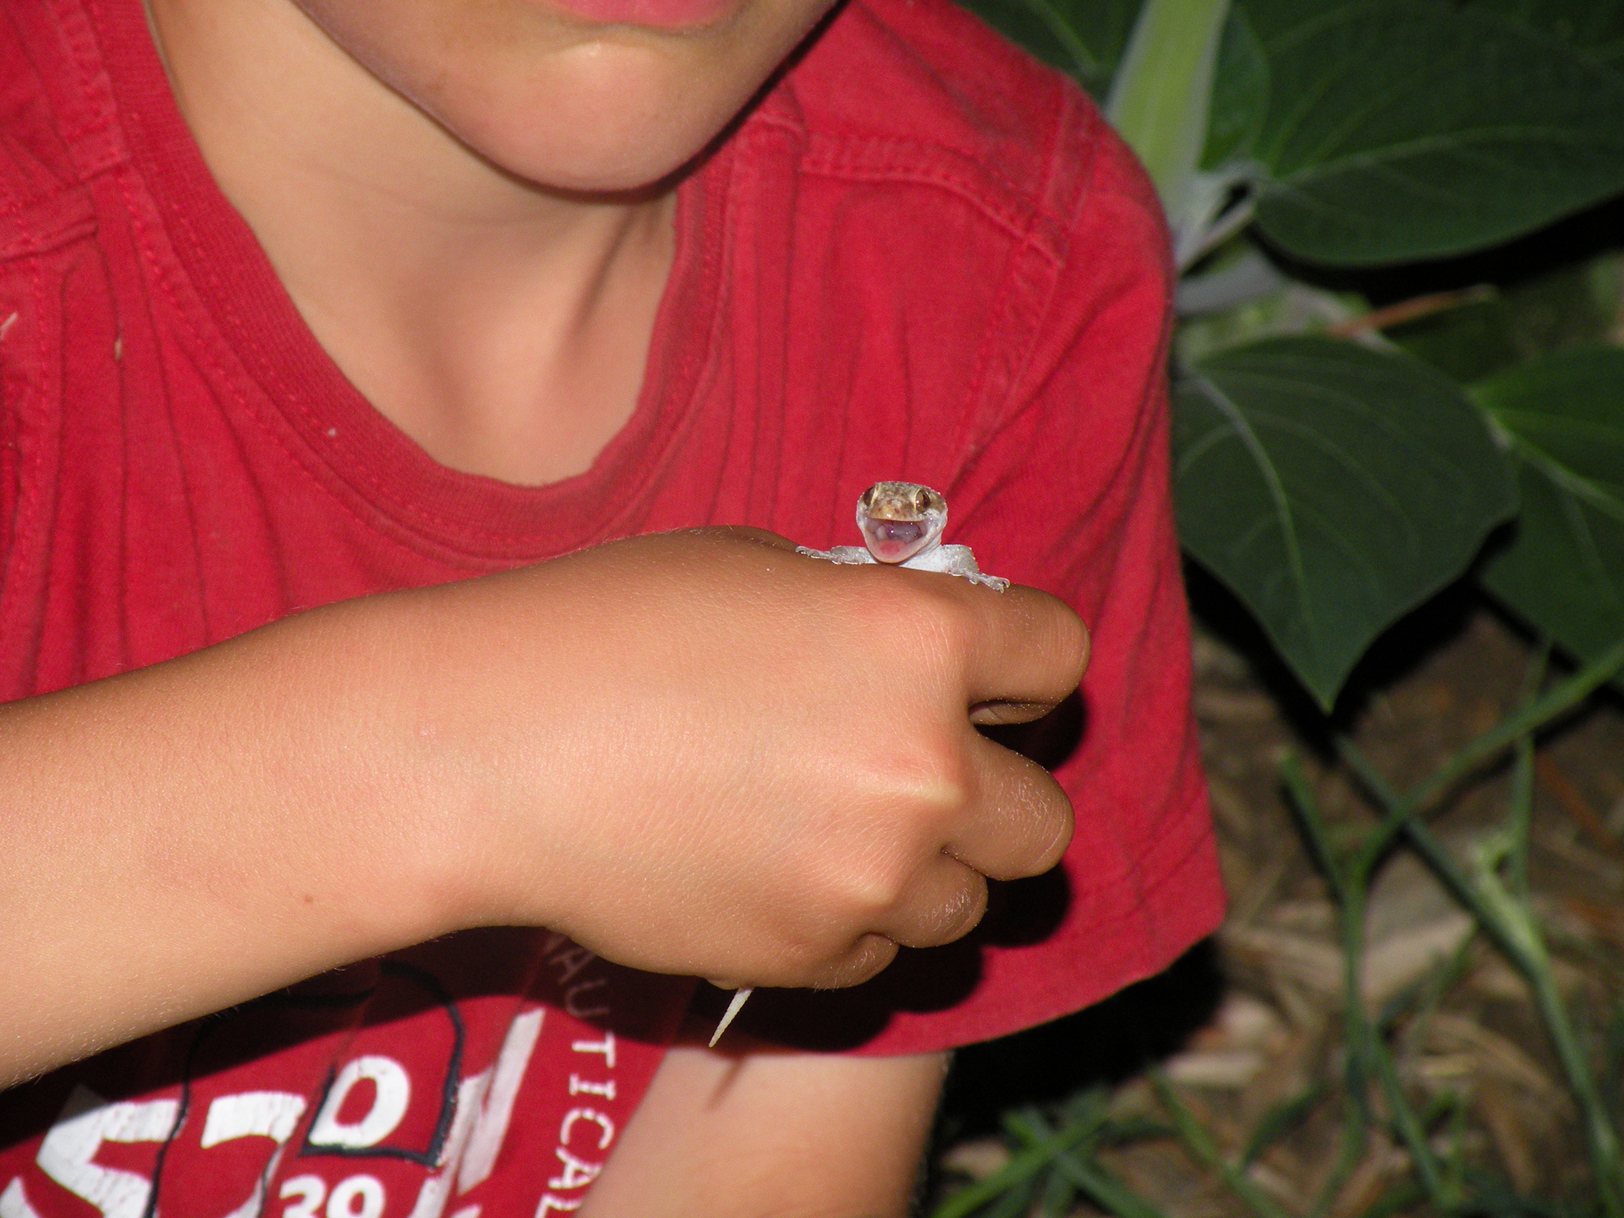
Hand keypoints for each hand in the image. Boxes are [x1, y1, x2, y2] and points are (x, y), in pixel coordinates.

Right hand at [388, 526, 1086, 989]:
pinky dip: (848, 921)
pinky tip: (775, 871)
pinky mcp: (808, 957)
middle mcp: (925, 767)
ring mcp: (871, 877)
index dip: (1026, 667)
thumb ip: (865, 617)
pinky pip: (878, 953)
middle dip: (995, 793)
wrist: (486, 751)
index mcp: (920, 639)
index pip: (1059, 658)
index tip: (994, 678)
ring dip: (924, 869)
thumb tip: (917, 656)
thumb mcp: (756, 568)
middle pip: (1044, 819)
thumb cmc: (606, 628)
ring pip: (967, 904)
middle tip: (926, 770)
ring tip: (835, 828)